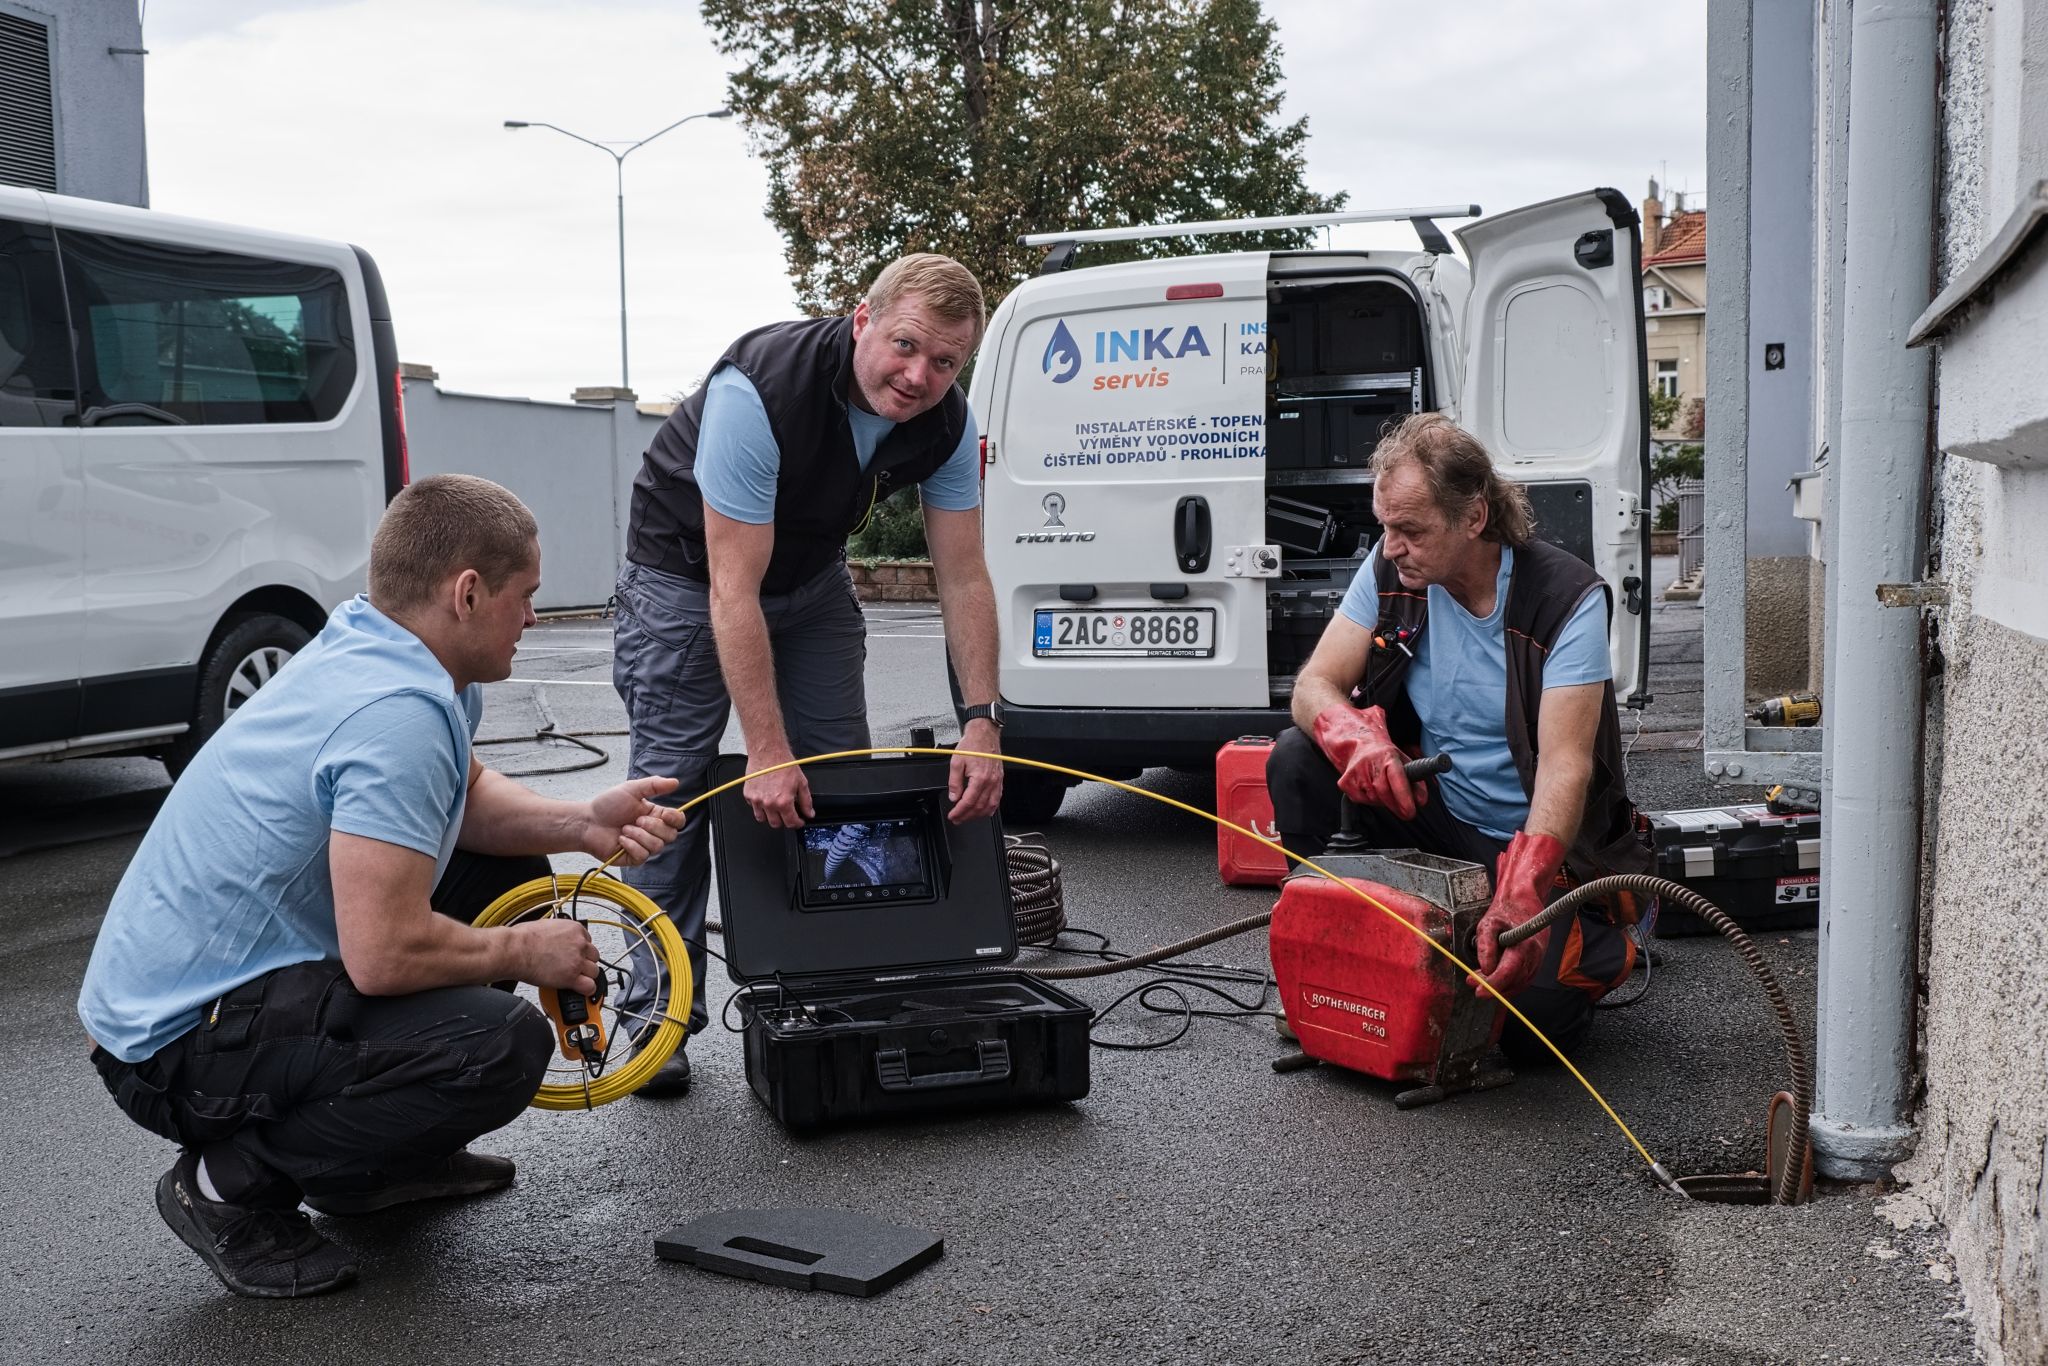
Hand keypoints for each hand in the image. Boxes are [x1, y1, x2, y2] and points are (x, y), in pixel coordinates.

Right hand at [518, 917, 599, 995]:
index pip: (588, 941)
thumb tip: (558, 938)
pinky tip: (581, 990)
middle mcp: (579, 944)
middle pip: (594, 956)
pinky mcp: (571, 977)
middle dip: (585, 962)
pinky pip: (589, 986)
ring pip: (594, 971)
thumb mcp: (547, 925)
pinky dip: (587, 990)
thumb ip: (559, 933)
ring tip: (575, 978)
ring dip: (586, 976)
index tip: (576, 955)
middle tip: (574, 967)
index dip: (581, 950)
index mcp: (575, 929)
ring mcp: (577, 961)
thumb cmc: (523, 938)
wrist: (515, 950)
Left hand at [582, 775, 686, 863]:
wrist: (587, 822)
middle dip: (654, 827)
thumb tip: (676, 782)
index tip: (664, 813)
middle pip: (671, 836)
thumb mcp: (631, 789)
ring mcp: (644, 845)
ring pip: (657, 846)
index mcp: (655, 815)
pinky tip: (620, 839)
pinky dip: (631, 845)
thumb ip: (654, 785)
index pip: (678, 821)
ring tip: (624, 829)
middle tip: (637, 820)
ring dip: (639, 836)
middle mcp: (652, 831)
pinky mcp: (634, 857)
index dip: (675, 819)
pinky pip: (643, 855)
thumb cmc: (607, 805)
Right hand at [744, 750, 812, 828]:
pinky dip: (759, 806)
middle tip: (787, 814)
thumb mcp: (801, 783)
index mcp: (783, 802)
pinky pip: (753, 807)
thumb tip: (809, 812)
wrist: (768, 752)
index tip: (798, 821)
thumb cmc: (783, 764)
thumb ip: (806, 801)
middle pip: (775, 824)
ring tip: (775, 808)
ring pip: (762, 818)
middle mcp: (769, 803)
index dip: (797, 823)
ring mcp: (757, 800)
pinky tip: (765, 798)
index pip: (790, 822)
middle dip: (783, 821)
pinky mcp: (748, 795)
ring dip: (769, 816)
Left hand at [948, 721, 1003, 822]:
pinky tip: (985, 811)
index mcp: (980, 778)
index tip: (953, 816)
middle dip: (967, 816)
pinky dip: (991, 808)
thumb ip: (954, 782)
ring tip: (968, 817)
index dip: (959, 811)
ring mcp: (997, 781)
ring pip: (990, 805)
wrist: (984, 734)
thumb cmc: (972, 745)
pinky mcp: (1000, 780)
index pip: (969, 801)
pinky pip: (998, 799)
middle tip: (957, 819)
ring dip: (978, 815)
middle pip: (979, 807)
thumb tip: (954, 797)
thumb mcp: (956, 762)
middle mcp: (991, 782)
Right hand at [1312, 704, 1426, 819]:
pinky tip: (1371, 789)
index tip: (1410, 811)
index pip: (1396, 777)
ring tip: (1385, 791)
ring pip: (1373, 798)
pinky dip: (1369, 800)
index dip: (1404, 796)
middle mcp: (1370, 762)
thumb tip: (1421, 801)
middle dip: (1396, 805)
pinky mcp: (1345, 782)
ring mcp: (1355, 771)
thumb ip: (1417, 782)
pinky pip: (1360, 800)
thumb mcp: (1405, 763)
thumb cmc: (1386, 758)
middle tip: (1406, 811)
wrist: (1360, 746)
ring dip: (1383, 801)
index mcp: (1388, 756)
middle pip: (1384, 792)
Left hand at [1469, 830, 1567, 1000]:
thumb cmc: (1505, 911)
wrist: (1524, 902)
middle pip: (1514, 981)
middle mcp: (1535, 955)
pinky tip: (1492, 980)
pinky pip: (1522, 980)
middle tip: (1472, 983)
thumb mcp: (1488, 923)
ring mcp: (1538, 960)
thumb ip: (1485, 946)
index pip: (1509, 972)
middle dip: (1492, 986)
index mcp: (1525, 944)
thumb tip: (1485, 968)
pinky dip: (1508, 984)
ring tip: (1478, 979)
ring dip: (1499, 986)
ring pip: (1519, 984)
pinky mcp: (1536, 963)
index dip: (1493, 985)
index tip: (1478, 991)